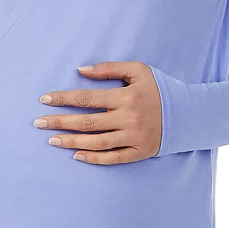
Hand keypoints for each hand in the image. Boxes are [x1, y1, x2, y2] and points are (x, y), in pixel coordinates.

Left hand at [33, 60, 162, 163]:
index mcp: (126, 96)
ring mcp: (133, 138)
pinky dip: (93, 158)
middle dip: (60, 122)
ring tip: (51, 139)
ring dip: (71, 141)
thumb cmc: (161, 88)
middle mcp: (128, 119)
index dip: (64, 99)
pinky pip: (112, 158)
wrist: (190, 113)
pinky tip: (76, 155)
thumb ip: (110, 69)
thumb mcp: (139, 70)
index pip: (87, 98)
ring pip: (96, 143)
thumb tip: (81, 71)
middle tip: (38, 122)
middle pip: (87, 122)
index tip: (44, 99)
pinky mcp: (139, 152)